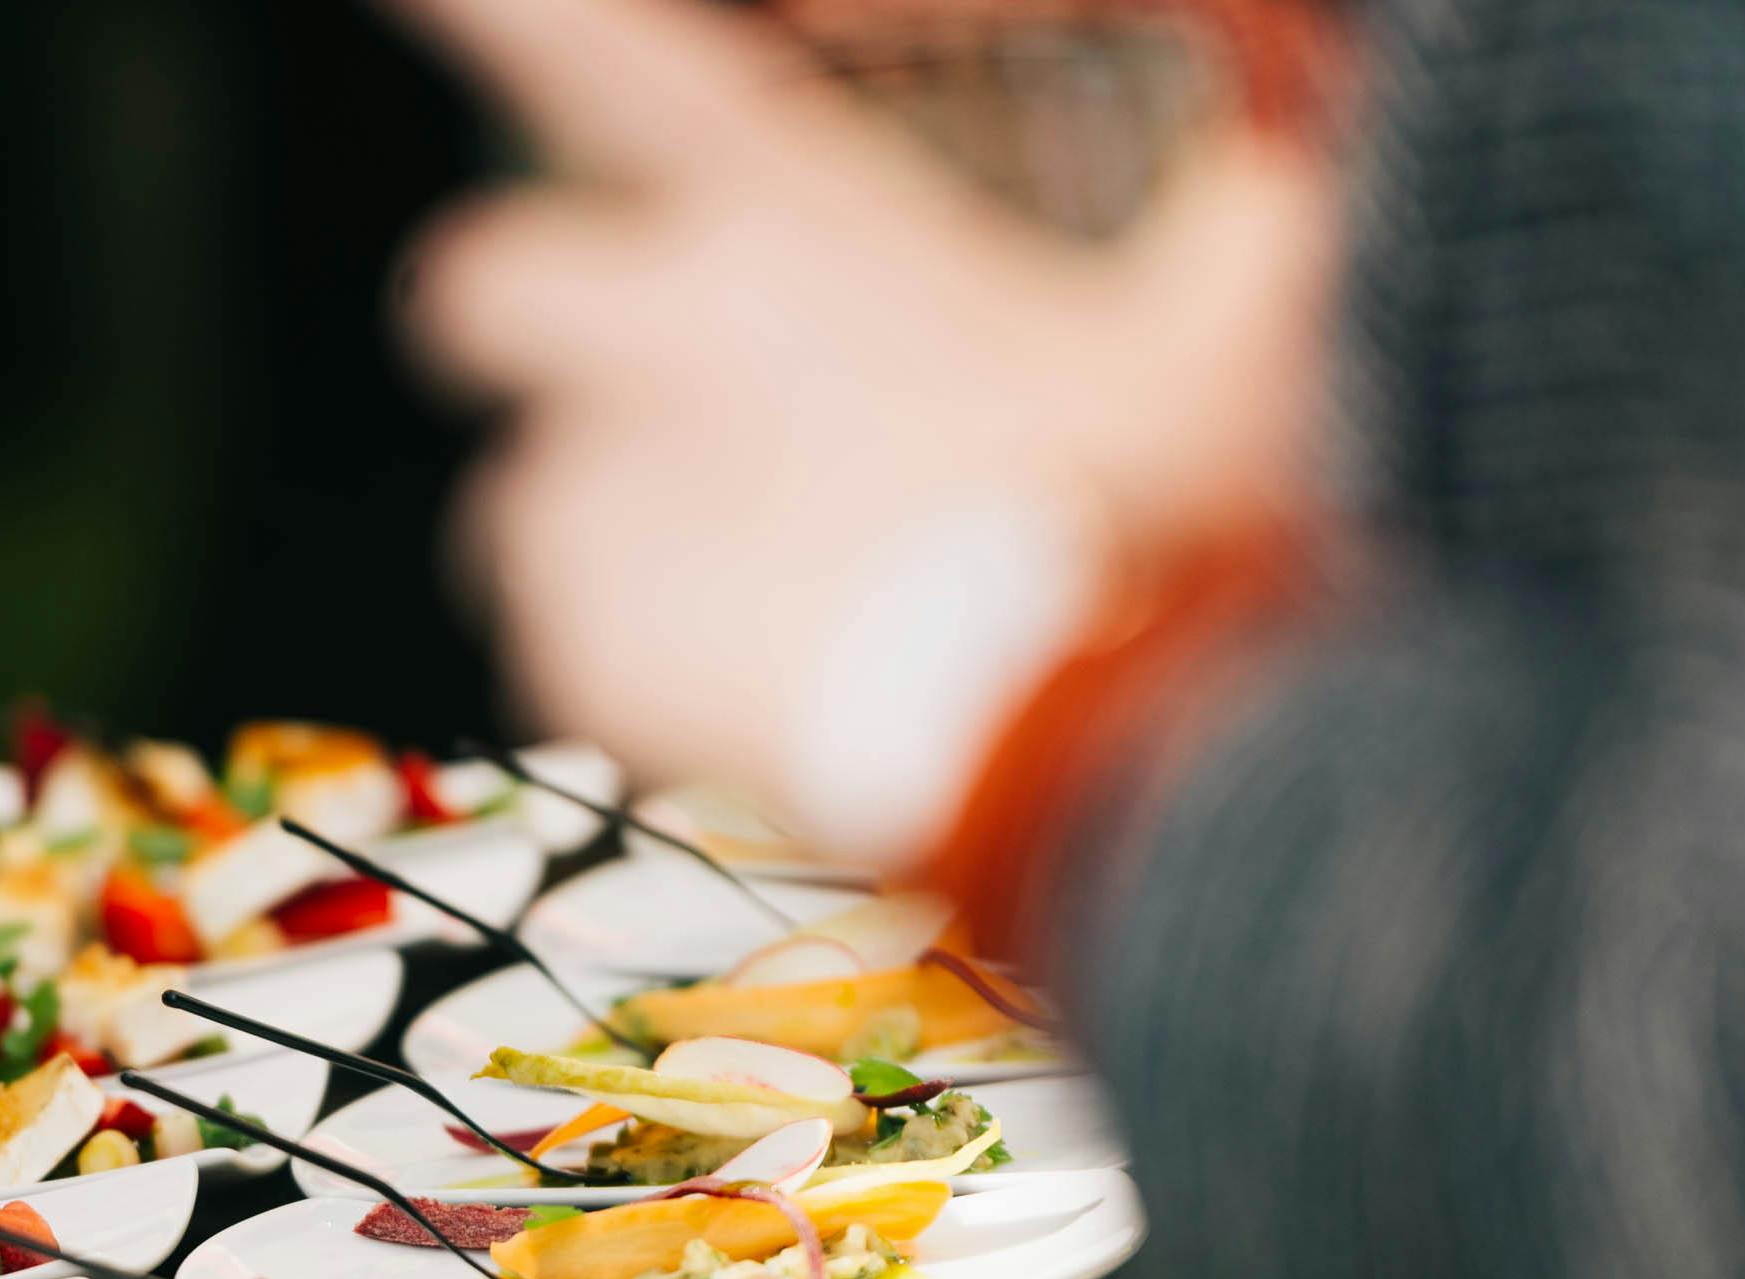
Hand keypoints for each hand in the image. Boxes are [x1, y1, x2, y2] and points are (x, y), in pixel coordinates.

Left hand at [392, 0, 1334, 862]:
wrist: (1056, 739)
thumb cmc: (1150, 531)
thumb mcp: (1237, 345)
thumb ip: (1230, 251)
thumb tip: (1269, 218)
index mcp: (802, 226)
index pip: (609, 64)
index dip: (498, 12)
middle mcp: (664, 334)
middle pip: (474, 284)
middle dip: (528, 330)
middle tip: (641, 404)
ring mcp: (597, 493)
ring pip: (523, 495)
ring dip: (608, 533)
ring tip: (754, 599)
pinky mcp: (569, 642)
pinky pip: (556, 644)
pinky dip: (628, 668)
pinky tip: (751, 696)